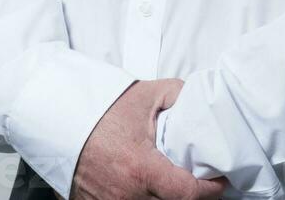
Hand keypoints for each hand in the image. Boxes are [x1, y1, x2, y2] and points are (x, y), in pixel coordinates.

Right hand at [69, 77, 228, 199]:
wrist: (63, 116)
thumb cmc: (104, 107)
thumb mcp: (148, 94)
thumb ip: (181, 97)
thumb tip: (203, 103)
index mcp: (142, 169)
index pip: (188, 194)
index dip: (210, 190)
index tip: (220, 181)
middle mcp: (126, 194)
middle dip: (190, 196)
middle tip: (201, 180)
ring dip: (166, 197)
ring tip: (176, 182)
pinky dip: (143, 198)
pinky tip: (150, 187)